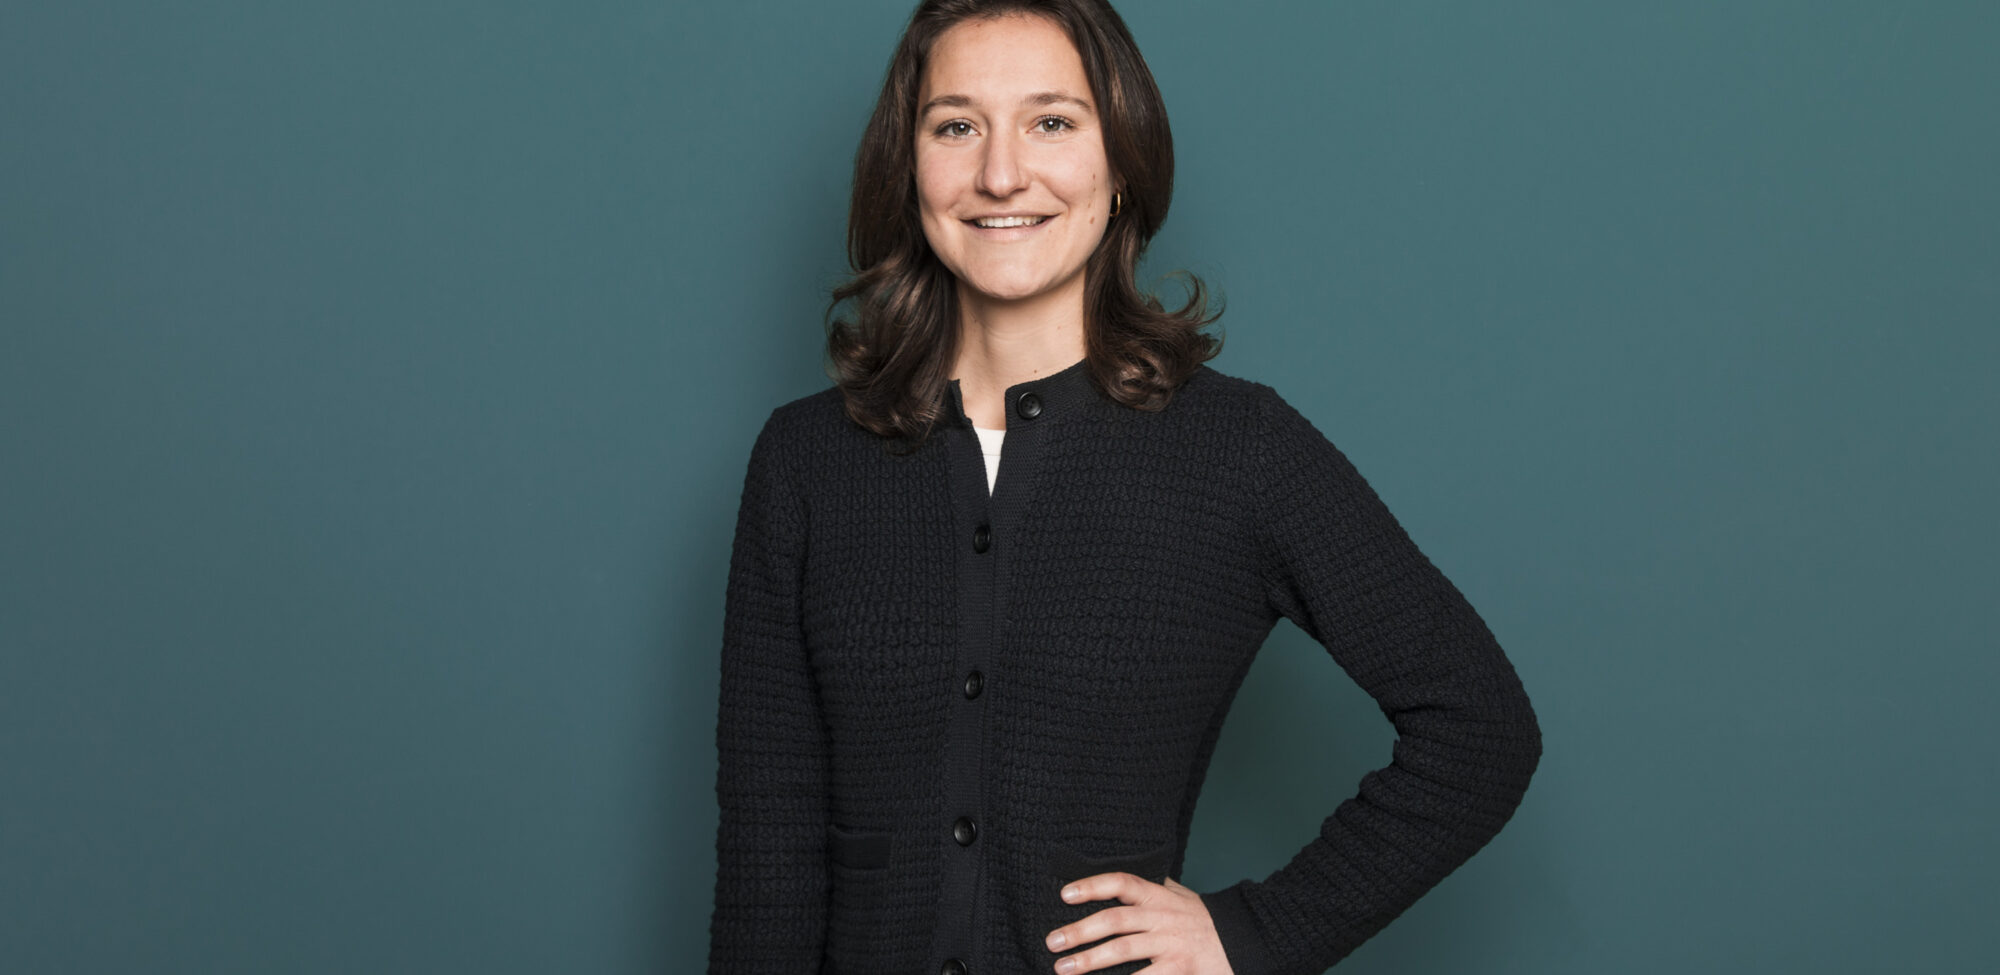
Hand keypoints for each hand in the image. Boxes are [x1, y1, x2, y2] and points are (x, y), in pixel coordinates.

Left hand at [1044, 872, 1235, 973]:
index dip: (1093, 886)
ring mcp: (1170, 945)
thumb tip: (1121, 881)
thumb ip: (1154, 888)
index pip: (1122, 883)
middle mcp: (1163, 918)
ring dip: (1089, 960)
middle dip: (1079, 931)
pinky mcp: (1178, 970)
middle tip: (1052, 941)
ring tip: (1063, 968)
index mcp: (1160, 897)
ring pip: (1122, 951)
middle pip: (1114, 920)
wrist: (1246, 941)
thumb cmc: (1206, 921)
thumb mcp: (1181, 896)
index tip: (1065, 894)